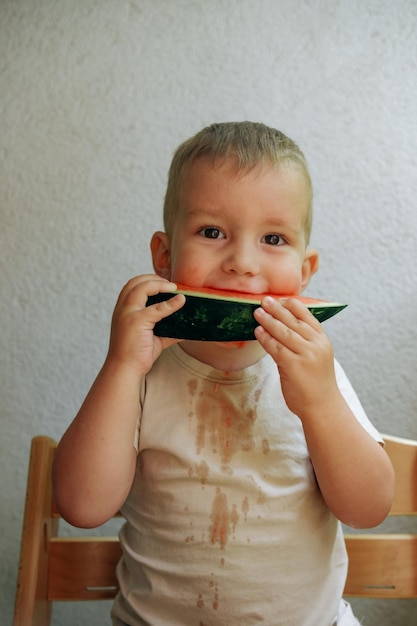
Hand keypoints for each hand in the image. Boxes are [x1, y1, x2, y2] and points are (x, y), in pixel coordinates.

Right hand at [107, 275, 184, 375]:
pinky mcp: (136, 322)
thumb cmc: (137, 354)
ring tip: (174, 288)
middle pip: (135, 281)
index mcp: (123, 310)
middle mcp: (122, 309)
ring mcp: (128, 314)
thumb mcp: (154, 337)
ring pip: (142, 287)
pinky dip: (171, 303)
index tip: (165, 284)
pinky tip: (181, 301)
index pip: (132, 285)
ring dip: (160, 284)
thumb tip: (188, 328)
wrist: (125, 369)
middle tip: (171, 285)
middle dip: (154, 278)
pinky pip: (157, 308)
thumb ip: (168, 329)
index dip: (149, 280)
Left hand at [253, 297, 337, 418]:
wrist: (322, 406)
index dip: (294, 306)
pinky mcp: (293, 366)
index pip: (308, 317)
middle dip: (277, 309)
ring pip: (283, 332)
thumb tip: (279, 330)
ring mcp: (306, 355)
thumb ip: (302, 343)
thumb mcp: (316, 357)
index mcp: (323, 341)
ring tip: (257, 313)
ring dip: (269, 321)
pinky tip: (257, 332)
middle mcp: (316, 345)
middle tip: (264, 300)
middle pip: (294, 322)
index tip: (282, 298)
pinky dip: (265, 338)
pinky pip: (276, 348)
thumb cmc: (316, 383)